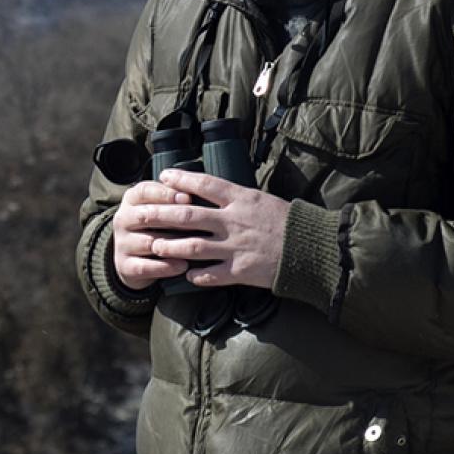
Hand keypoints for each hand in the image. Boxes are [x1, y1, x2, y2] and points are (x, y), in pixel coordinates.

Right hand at [109, 179, 195, 288]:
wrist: (137, 256)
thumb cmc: (159, 225)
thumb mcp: (162, 206)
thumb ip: (174, 197)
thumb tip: (195, 191)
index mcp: (131, 200)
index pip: (145, 191)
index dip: (166, 194)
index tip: (188, 198)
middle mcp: (122, 219)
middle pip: (145, 216)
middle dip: (173, 219)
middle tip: (198, 223)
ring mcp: (121, 243)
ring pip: (147, 242)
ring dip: (172, 245)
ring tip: (196, 247)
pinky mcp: (124, 265)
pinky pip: (145, 266)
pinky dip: (166, 267)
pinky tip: (184, 266)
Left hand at [118, 170, 287, 290]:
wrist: (312, 249)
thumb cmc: (289, 222)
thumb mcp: (262, 200)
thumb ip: (237, 198)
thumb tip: (211, 191)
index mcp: (242, 199)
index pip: (204, 184)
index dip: (180, 180)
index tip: (163, 177)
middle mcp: (234, 221)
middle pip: (188, 216)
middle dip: (160, 215)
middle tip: (141, 215)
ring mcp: (235, 247)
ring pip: (192, 247)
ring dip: (170, 247)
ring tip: (155, 246)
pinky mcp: (241, 271)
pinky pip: (210, 275)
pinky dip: (195, 276)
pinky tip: (184, 275)